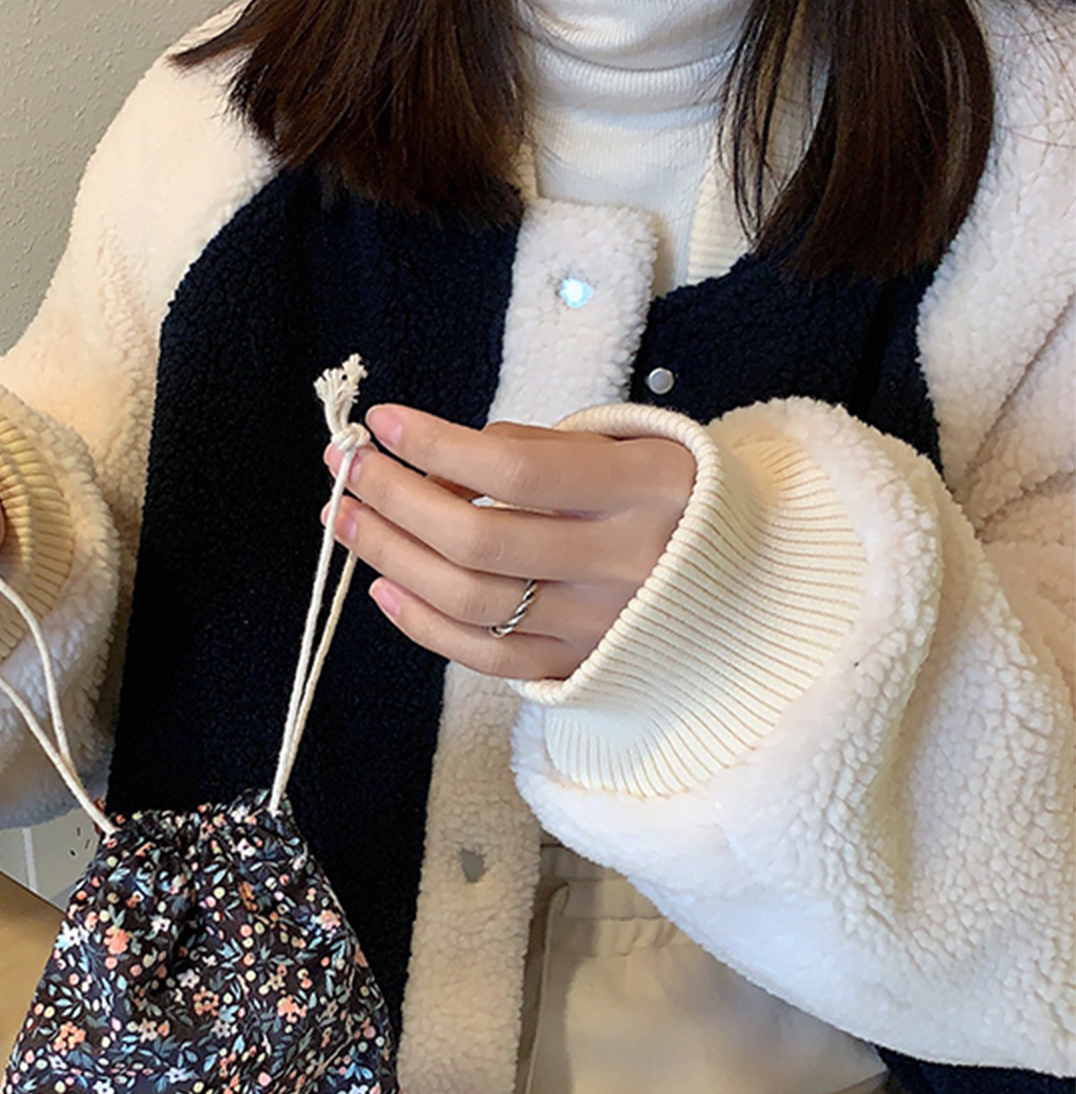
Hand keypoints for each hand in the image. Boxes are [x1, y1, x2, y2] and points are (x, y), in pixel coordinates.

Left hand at [324, 404, 695, 681]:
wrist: (749, 584)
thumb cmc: (665, 498)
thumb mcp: (626, 446)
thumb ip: (537, 447)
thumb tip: (436, 465)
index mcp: (642, 490)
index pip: (517, 468)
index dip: (438, 445)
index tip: (383, 425)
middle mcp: (623, 564)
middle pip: (479, 538)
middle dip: (394, 500)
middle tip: (344, 470)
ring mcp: (599, 625)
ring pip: (471, 600)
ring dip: (391, 556)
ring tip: (343, 518)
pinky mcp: (579, 668)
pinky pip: (486, 657)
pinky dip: (424, 625)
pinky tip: (382, 586)